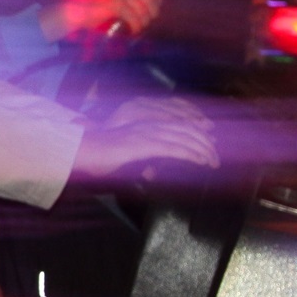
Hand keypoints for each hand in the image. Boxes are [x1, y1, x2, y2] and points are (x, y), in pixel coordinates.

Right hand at [41, 0, 165, 41]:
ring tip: (139, 27)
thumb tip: (153, 7)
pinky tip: (133, 30)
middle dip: (152, 12)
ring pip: (143, 9)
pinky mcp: (116, 4)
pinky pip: (134, 17)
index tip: (156, 7)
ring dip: (144, 21)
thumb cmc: (98, 5)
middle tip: (147, 22)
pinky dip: (136, 26)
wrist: (78, 10)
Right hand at [70, 97, 218, 180]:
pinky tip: (200, 161)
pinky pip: (175, 148)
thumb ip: (139, 160)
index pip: (179, 127)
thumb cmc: (97, 156)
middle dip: (204, 144)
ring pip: (184, 138)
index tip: (207, 149)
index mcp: (145, 126)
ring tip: (212, 162)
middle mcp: (149, 125)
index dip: (196, 136)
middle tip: (215, 159)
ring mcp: (147, 133)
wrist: (81, 151)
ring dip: (202, 150)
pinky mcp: (145, 144)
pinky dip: (191, 154)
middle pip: (186, 130)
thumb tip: (150, 170)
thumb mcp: (124, 156)